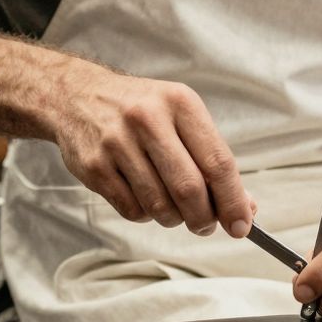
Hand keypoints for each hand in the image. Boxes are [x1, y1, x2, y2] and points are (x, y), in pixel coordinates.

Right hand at [54, 68, 253, 237]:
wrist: (77, 96)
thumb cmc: (140, 109)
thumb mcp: (180, 116)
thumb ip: (211, 158)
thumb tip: (244, 206)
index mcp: (179, 103)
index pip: (218, 162)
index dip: (233, 200)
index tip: (241, 225)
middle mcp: (148, 119)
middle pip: (189, 189)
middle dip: (203, 218)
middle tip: (205, 225)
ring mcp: (117, 143)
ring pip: (160, 205)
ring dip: (173, 219)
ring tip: (172, 208)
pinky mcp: (95, 166)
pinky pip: (132, 210)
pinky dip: (145, 215)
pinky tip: (144, 197)